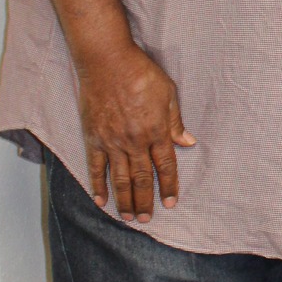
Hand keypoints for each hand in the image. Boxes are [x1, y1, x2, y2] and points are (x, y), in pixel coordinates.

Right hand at [77, 46, 194, 221]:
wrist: (107, 61)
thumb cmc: (141, 73)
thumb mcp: (168, 93)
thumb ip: (176, 121)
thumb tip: (188, 142)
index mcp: (156, 131)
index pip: (164, 166)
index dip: (168, 186)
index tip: (170, 203)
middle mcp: (134, 141)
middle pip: (141, 178)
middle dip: (146, 201)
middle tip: (147, 219)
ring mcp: (112, 141)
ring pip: (119, 179)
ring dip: (124, 200)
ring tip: (128, 217)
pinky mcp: (93, 138)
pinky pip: (96, 167)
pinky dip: (97, 185)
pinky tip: (101, 200)